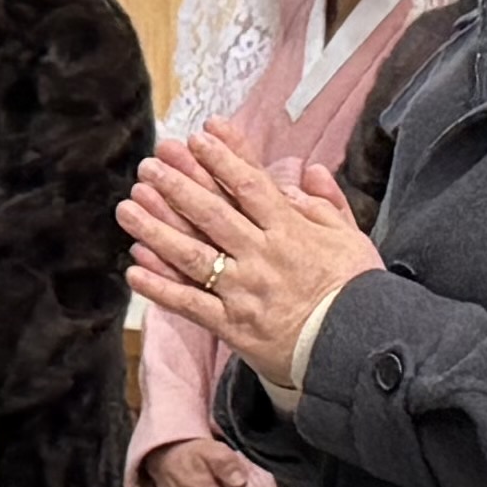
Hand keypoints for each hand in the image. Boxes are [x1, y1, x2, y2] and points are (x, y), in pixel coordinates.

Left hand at [125, 128, 379, 373]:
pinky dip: (160, 288)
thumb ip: (326, 203)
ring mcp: (244, 291)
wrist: (359, 349)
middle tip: (149, 166)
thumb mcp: (352, 238)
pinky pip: (190, 304)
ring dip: (156, 230)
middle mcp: (262, 255)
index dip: (222, 159)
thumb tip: (308, 170)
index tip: (197, 137)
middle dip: (177, 186)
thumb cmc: (358, 292)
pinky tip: (133, 270)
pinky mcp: (233, 326)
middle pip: (212, 214)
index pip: (250, 186)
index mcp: (290, 231)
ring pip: (192, 255)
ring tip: (126, 208)